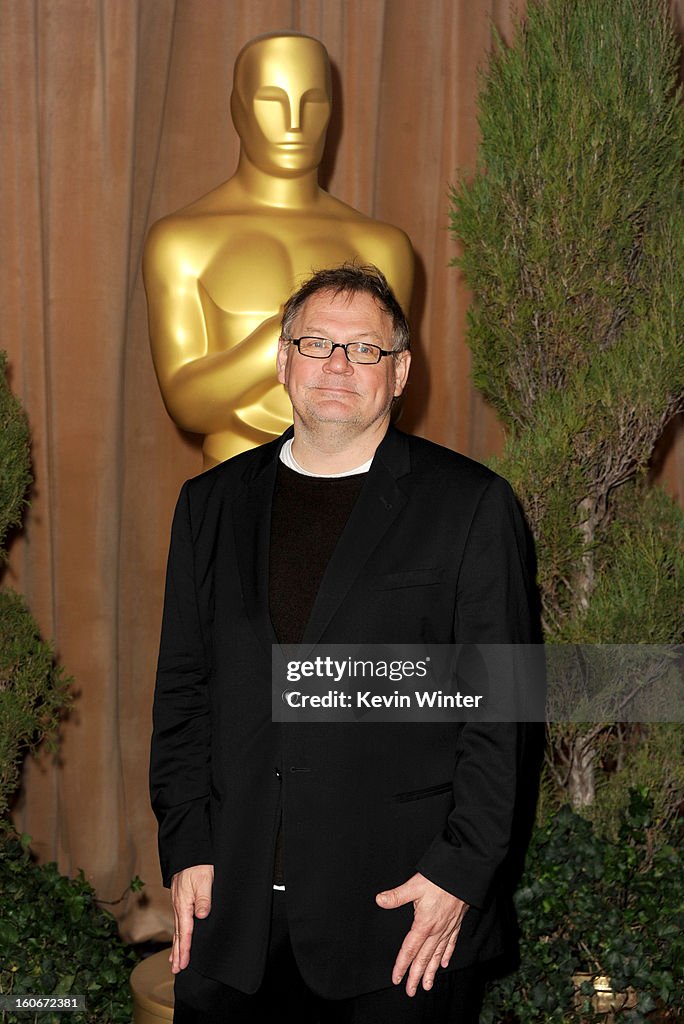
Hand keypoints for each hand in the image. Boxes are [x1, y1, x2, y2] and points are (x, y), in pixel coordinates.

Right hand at [169, 864, 213, 972]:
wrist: (189, 851)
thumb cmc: (198, 864)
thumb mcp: (205, 879)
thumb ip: (204, 899)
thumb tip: (201, 916)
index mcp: (184, 904)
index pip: (185, 931)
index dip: (185, 949)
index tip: (183, 964)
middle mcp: (179, 906)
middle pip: (178, 934)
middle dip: (177, 953)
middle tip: (176, 970)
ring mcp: (178, 903)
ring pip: (177, 928)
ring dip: (176, 945)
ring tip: (174, 961)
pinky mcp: (181, 899)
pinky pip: (179, 921)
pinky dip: (177, 933)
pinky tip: (178, 937)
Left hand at [376, 872, 467, 995]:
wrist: (462, 875)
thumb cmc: (439, 880)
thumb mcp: (414, 886)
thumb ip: (397, 896)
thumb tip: (380, 900)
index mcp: (423, 924)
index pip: (409, 950)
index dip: (402, 965)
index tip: (396, 978)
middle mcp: (436, 931)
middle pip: (423, 958)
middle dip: (416, 976)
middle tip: (411, 991)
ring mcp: (447, 929)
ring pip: (437, 955)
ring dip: (430, 971)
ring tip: (426, 986)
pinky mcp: (455, 923)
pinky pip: (450, 944)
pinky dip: (446, 955)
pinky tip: (444, 964)